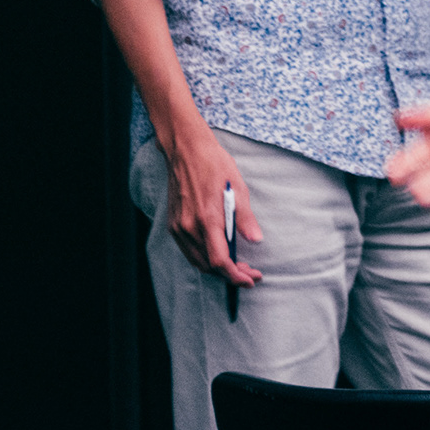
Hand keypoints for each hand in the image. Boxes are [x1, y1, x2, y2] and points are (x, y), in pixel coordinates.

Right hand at [155, 119, 261, 285]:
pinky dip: (204, 258)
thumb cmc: (214, 165)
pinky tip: (218, 252)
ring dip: (217, 268)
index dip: (236, 275)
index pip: (220, 260)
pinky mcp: (173, 224)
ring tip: (237, 265)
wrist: (186, 150)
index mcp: (207, 219)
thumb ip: (245, 218)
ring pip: (197, 261)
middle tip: (250, 272)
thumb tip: (256, 239)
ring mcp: (178, 227)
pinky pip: (188, 250)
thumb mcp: (238, 188)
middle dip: (230, 274)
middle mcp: (189, 227)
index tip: (251, 279)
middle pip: (208, 266)